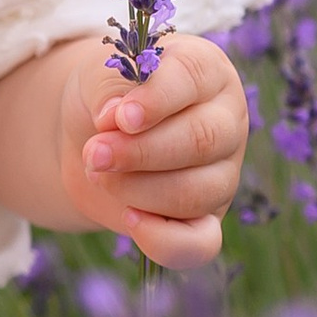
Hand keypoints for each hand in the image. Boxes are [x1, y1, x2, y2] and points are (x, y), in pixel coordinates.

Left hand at [67, 31, 248, 269]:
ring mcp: (221, 175)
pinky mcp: (205, 220)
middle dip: (140, 152)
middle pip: (201, 141)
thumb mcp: (98, 75)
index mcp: (206, 73)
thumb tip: (115, 117)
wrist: (91, 135)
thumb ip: (109, 87)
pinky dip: (165, 241)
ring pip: (197, 192)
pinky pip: (201, 244)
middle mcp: (226, 122)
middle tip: (94, 153)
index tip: (119, 118)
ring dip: (138, 189)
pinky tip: (130, 220)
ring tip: (96, 172)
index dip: (156, 101)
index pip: (194, 79)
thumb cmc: (106, 96)